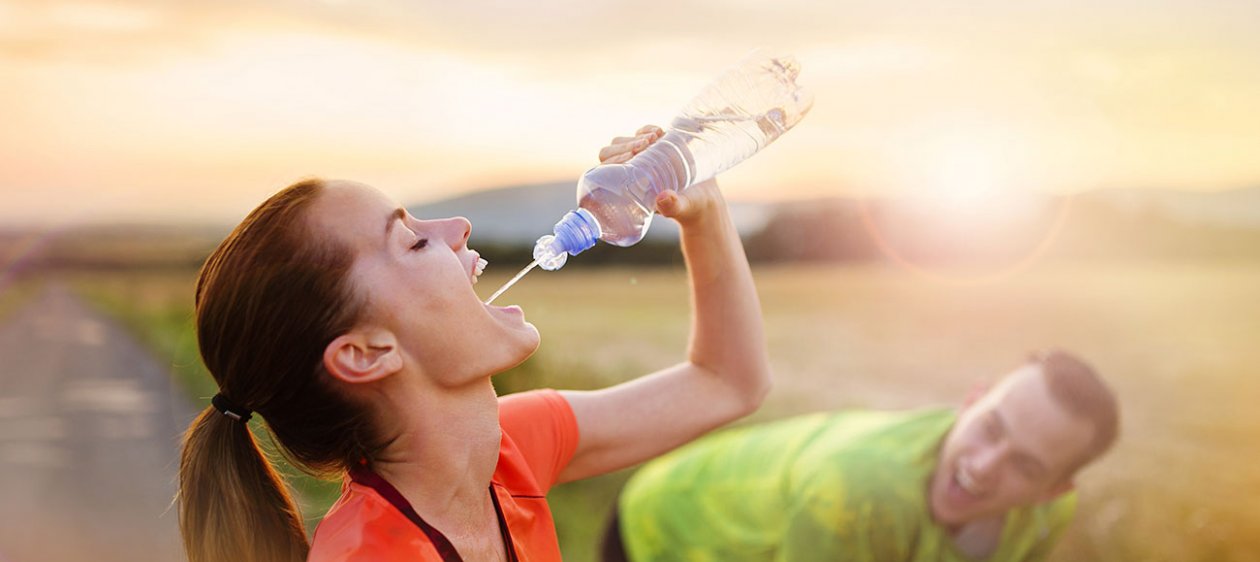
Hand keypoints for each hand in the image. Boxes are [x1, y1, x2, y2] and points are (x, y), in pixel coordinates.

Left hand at [597, 125, 724, 226]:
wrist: (704, 198)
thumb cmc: (688, 208)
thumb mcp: (680, 208)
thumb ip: (672, 206)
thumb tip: (663, 199)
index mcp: (626, 188)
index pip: (607, 170)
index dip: (614, 160)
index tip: (631, 157)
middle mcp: (629, 172)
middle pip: (612, 152)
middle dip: (625, 145)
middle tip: (644, 145)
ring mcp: (640, 157)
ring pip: (624, 141)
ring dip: (635, 137)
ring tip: (653, 139)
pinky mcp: (654, 147)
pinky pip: (642, 133)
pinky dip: (647, 129)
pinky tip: (659, 132)